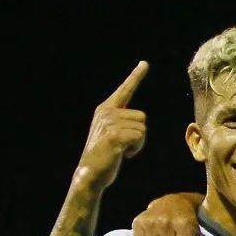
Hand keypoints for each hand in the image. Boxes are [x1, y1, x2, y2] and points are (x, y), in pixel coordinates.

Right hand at [75, 62, 148, 193]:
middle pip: (142, 117)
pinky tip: (122, 154)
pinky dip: (135, 149)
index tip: (144, 63)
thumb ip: (123, 122)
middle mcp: (106, 112)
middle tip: (124, 145)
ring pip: (142, 128)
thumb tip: (139, 120)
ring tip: (122, 149)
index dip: (135, 76)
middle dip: (140, 134)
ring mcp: (109, 122)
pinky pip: (139, 137)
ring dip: (138, 143)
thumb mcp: (113, 133)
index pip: (125, 90)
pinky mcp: (114, 135)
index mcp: (106, 109)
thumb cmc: (106, 155)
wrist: (91, 172)